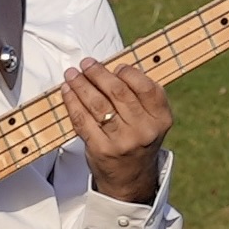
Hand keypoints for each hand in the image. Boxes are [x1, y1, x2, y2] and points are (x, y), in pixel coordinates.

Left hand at [63, 54, 172, 201]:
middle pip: (119, 92)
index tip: (115, 66)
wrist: (130, 179)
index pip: (146, 87)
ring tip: (72, 74)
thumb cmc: (138, 138)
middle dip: (98, 73)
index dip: (128, 72)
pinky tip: (67, 91)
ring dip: (81, 84)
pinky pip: (82, 119)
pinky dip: (72, 102)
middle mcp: (144, 130)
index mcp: (161, 119)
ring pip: (98, 104)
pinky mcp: (101, 149)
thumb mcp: (151, 118)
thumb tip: (130, 49)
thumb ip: (141, 89)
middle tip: (87, 64)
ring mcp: (122, 141)